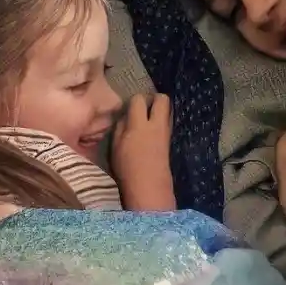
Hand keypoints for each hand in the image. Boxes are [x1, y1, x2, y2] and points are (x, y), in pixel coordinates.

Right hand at [112, 93, 175, 210]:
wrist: (148, 187)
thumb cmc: (127, 168)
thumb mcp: (115, 146)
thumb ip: (120, 126)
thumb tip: (125, 115)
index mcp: (139, 125)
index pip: (139, 100)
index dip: (134, 100)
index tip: (130, 106)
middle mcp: (156, 125)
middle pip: (163, 99)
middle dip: (154, 98)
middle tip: (145, 106)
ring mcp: (166, 132)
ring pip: (169, 109)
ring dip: (160, 109)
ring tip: (148, 117)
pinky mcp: (170, 140)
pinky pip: (168, 121)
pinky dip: (161, 120)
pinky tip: (152, 129)